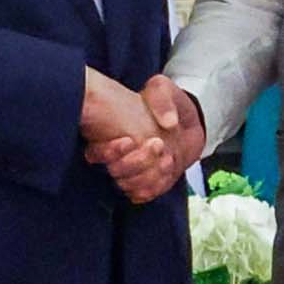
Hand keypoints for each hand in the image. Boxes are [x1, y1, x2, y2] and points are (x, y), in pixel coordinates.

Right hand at [85, 75, 204, 202]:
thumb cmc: (169, 104)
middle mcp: (117, 155)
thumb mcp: (164, 89)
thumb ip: (162, 99)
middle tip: (158, 144)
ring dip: (148, 175)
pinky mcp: (144, 183)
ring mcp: (130, 170)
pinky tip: (167, 170)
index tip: (130, 139)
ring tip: (168, 158)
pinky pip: (141, 194)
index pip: (96, 151)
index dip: (110, 151)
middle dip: (137, 162)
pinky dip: (154, 186)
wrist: (187, 123)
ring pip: (127, 185)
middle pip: (115, 171)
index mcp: (112, 132)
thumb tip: (168, 123)